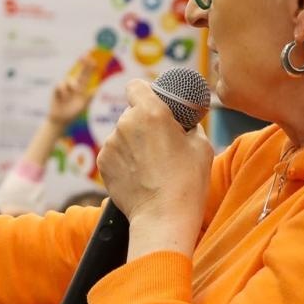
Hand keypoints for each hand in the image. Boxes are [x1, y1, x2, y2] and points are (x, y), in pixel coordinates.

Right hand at [48, 57, 99, 126]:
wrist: (61, 120)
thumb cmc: (72, 114)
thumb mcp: (82, 105)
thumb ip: (89, 97)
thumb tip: (97, 88)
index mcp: (82, 89)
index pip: (87, 76)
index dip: (90, 68)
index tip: (93, 61)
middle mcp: (74, 86)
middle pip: (80, 72)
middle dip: (83, 64)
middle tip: (86, 55)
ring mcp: (65, 87)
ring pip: (70, 79)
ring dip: (73, 84)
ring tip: (74, 91)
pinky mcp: (57, 89)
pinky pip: (61, 85)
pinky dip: (63, 91)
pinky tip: (63, 97)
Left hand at [95, 78, 212, 223]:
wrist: (163, 216)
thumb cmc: (187, 181)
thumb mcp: (201, 145)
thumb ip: (190, 126)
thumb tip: (185, 123)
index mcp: (151, 111)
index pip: (136, 86)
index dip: (144, 92)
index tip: (153, 103)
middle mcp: (125, 123)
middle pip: (131, 113)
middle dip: (142, 123)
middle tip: (159, 143)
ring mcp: (111, 143)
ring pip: (122, 135)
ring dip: (132, 143)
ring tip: (150, 165)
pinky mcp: (102, 163)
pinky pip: (114, 153)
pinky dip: (123, 160)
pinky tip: (138, 175)